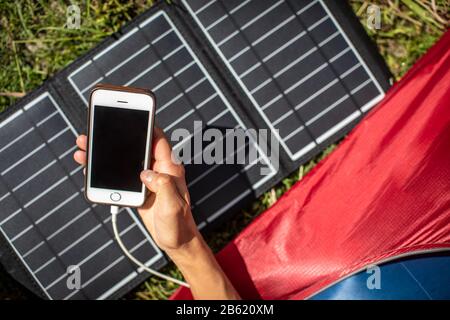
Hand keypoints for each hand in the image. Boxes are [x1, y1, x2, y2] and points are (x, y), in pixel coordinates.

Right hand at [73, 127, 198, 251]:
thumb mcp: (173, 206)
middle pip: (137, 146)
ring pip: (126, 159)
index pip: (158, 140)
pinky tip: (90, 167)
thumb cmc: (179, 224)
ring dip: (106, 153)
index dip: (147, 125)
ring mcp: (148, 179)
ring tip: (85, 147)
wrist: (177, 241)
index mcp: (170, 169)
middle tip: (95, 130)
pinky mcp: (139, 189)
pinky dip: (106, 169)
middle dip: (118, 137)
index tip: (132, 114)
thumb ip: (163, 186)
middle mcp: (159, 170)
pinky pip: (121, 175)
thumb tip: (146, 173)